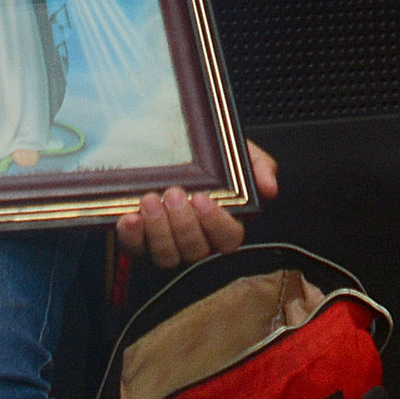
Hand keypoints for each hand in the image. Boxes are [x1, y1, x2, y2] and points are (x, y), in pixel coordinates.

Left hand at [116, 143, 282, 268]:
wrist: (164, 142)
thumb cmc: (208, 156)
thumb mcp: (237, 151)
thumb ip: (259, 165)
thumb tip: (270, 188)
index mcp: (222, 224)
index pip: (228, 239)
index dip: (216, 224)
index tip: (204, 199)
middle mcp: (196, 240)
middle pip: (196, 251)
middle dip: (184, 224)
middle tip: (174, 194)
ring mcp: (167, 244)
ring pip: (167, 256)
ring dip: (158, 230)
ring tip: (150, 200)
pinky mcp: (139, 241)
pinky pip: (135, 249)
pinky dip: (132, 236)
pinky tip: (129, 217)